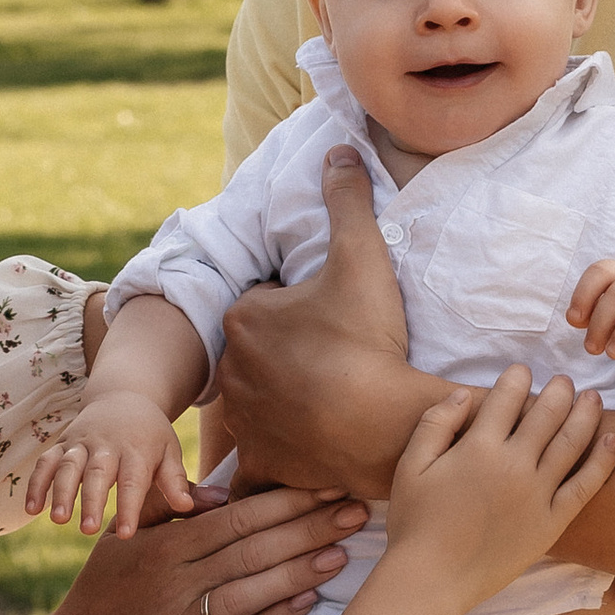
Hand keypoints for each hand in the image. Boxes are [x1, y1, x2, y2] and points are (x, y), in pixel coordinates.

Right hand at [0, 481, 370, 614]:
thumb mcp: (122, 542)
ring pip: (250, 592)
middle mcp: (171, 584)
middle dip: (310, 527)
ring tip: (344, 552)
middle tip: (356, 510)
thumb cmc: (101, 597)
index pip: (236, 517)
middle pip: (252, 549)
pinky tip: (310, 601)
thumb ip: (165, 510)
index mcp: (160, 547)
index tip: (327, 485)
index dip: (286, 501)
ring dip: (301, 570)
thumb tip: (218, 492)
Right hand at [26, 390, 196, 537]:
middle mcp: (106, 445)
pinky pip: (46, 461)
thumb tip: (187, 509)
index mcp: (136, 450)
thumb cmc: (151, 435)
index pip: (133, 480)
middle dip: (90, 500)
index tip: (127, 534)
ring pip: (67, 465)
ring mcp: (81, 443)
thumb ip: (175, 480)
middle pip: (97, 473)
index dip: (129, 507)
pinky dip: (36, 482)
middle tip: (87, 530)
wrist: (124, 395)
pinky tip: (31, 509)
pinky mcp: (63, 443)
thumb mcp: (169, 451)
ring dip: (60, 491)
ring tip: (57, 520)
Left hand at [215, 146, 429, 504]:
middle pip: (257, 354)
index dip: (297, 308)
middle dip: (285, 355)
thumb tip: (340, 149)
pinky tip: (290, 461)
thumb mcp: (362, 257)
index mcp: (243, 318)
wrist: (382, 420)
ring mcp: (244, 420)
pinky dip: (268, 465)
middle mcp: (231, 370)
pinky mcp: (262, 461)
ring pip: (255, 404)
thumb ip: (347, 201)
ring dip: (280, 403)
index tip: (331, 318)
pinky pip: (256, 465)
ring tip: (324, 403)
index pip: (264, 305)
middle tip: (333, 360)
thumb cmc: (367, 340)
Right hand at [385, 364, 614, 611]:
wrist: (432, 579)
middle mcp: (514, 465)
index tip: (522, 371)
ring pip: (571, 443)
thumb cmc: (414, 522)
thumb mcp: (412, 465)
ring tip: (593, 398)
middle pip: (546, 414)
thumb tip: (465, 393)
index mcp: (479, 447)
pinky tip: (613, 441)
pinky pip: (585, 486)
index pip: (506, 398)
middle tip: (565, 380)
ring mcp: (538, 495)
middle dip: (558, 391)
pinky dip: (603, 461)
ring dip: (585, 415)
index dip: (516, 378)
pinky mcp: (552, 522)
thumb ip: (436, 423)